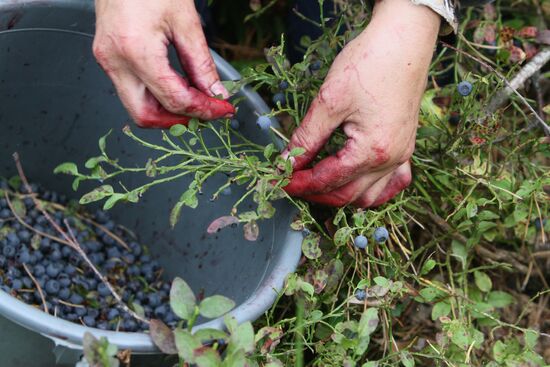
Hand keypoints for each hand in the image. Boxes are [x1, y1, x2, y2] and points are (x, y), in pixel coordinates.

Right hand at [93, 0, 233, 127]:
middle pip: (145, 115)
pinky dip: (155, 96)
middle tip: (205, 113)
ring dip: (166, 111)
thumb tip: (215, 93)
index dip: (203, 110)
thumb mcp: (186, 22)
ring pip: (136, 106)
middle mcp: (115, 61)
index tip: (223, 109)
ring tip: (194, 100)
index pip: (174, 99)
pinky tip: (176, 86)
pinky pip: (131, 90)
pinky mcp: (107, 57)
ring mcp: (107, 61)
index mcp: (136, 51)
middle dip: (178, 120)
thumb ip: (201, 63)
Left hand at [283, 0, 439, 206]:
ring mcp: (401, 155)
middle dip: (315, 193)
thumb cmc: (369, 64)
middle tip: (291, 182)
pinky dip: (372, 189)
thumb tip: (286, 162)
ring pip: (369, 196)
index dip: (298, 183)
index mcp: (371, 151)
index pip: (327, 180)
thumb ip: (307, 137)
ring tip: (317, 184)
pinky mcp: (405, 146)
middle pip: (346, 194)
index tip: (278, 179)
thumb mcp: (329, 101)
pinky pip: (393, 182)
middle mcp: (390, 159)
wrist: (403, 40)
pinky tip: (357, 183)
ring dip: (341, 195)